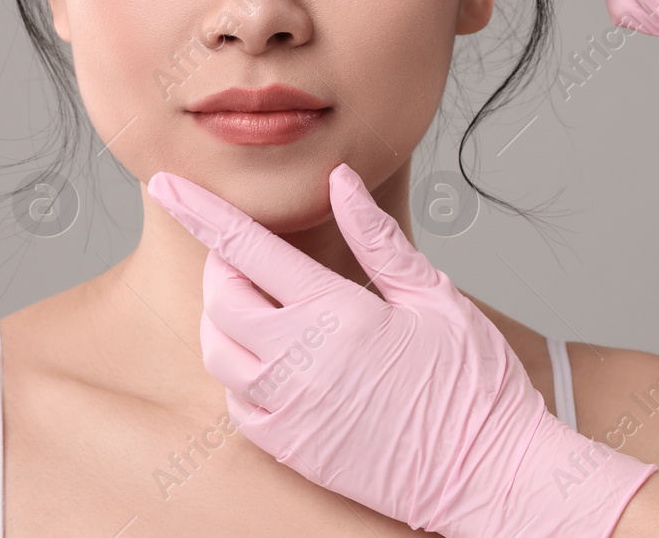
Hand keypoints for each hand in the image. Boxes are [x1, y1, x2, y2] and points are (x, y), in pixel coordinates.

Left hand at [146, 162, 656, 537]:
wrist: (490, 476)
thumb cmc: (474, 386)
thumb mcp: (433, 296)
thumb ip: (377, 237)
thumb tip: (341, 182)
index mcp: (337, 314)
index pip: (247, 248)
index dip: (200, 211)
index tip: (167, 186)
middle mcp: (301, 363)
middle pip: (219, 300)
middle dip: (221, 267)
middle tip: (247, 258)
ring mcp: (291, 411)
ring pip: (218, 353)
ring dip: (224, 320)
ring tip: (260, 306)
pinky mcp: (291, 450)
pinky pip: (237, 404)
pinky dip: (240, 374)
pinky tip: (274, 361)